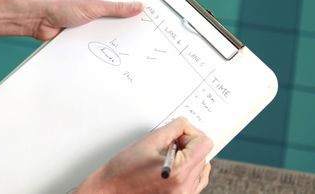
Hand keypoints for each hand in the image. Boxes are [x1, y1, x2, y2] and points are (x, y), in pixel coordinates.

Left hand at [34, 0, 142, 40]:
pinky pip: (91, 39)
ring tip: (126, 45)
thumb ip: (117, 7)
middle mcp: (90, 6)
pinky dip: (96, 44)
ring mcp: (84, 20)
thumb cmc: (59, 5)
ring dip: (107, 36)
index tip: (146, 14)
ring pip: (102, 29)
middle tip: (139, 33)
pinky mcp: (77, 33)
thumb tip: (138, 5)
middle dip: (121, 24)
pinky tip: (106, 51)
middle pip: (112, 16)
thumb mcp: (93, 6)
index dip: (131, 5)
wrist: (36, 20)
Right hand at [76, 117, 212, 193]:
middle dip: (188, 146)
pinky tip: (172, 168)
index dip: (190, 134)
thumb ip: (174, 128)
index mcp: (179, 171)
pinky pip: (196, 182)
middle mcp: (185, 187)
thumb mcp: (149, 141)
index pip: (204, 143)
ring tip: (168, 159)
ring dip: (189, 159)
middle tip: (167, 146)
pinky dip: (189, 172)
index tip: (176, 136)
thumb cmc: (122, 171)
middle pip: (204, 155)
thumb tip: (187, 126)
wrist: (110, 191)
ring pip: (201, 168)